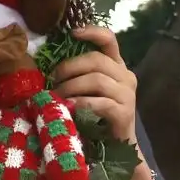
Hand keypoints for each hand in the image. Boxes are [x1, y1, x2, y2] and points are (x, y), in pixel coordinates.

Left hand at [51, 26, 137, 143]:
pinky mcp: (124, 113)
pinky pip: (100, 103)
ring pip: (97, 80)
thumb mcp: (89, 91)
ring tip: (57, 96)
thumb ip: (80, 76)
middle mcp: (126, 76)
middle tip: (53, 79)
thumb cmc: (97, 116)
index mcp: (117, 66)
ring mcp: (128, 95)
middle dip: (70, 67)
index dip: (92, 32)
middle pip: (96, 60)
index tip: (73, 33)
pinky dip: (81, 103)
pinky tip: (69, 107)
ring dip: (72, 87)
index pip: (109, 40)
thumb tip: (52, 68)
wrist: (117, 147)